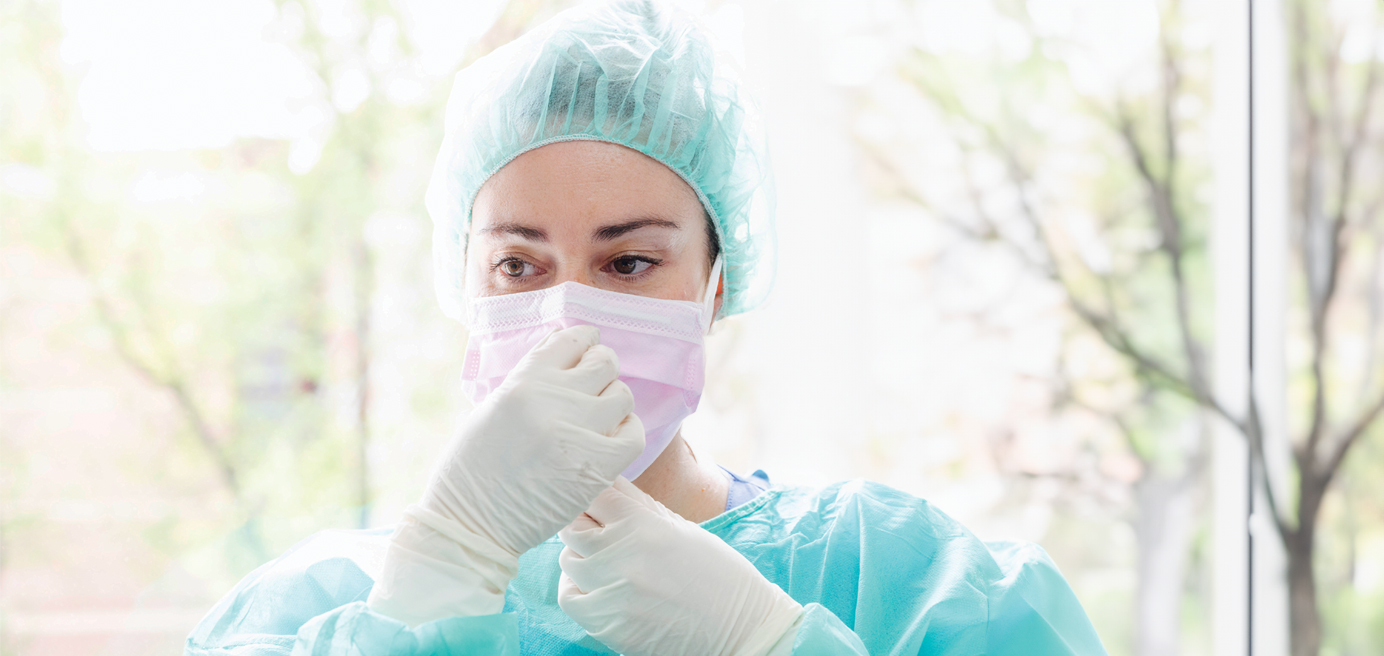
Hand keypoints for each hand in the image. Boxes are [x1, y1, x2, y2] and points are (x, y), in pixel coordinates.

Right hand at [368, 325, 644, 624]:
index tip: (588, 349)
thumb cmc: (475, 468)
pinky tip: (611, 442)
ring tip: (599, 420)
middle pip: (604, 363)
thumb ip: (531, 381)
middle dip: (602, 371)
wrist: (470, 523)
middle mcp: (551, 398)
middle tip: (594, 388)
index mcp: (522, 380)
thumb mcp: (493, 408)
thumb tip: (570, 358)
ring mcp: (576, 431)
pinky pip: (633, 434)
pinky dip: (627, 433)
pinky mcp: (596, 466)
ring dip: (614, 404)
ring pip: (622, 395)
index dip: (585, 342)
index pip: (571, 339)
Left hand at [558, 478, 803, 655]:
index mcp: (642, 525)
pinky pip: (569, 596)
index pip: (592, 492)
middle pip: (572, 524)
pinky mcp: (606, 624)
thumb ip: (639, 504)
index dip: (593, 491)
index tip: (599, 498)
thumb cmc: (718, 574)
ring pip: (568, 559)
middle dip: (583, 521)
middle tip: (600, 528)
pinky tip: (597, 585)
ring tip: (607, 559)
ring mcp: (609, 592)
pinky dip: (577, 587)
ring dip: (582, 554)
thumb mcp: (682, 528)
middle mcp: (619, 556)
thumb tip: (609, 480)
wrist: (740, 629)